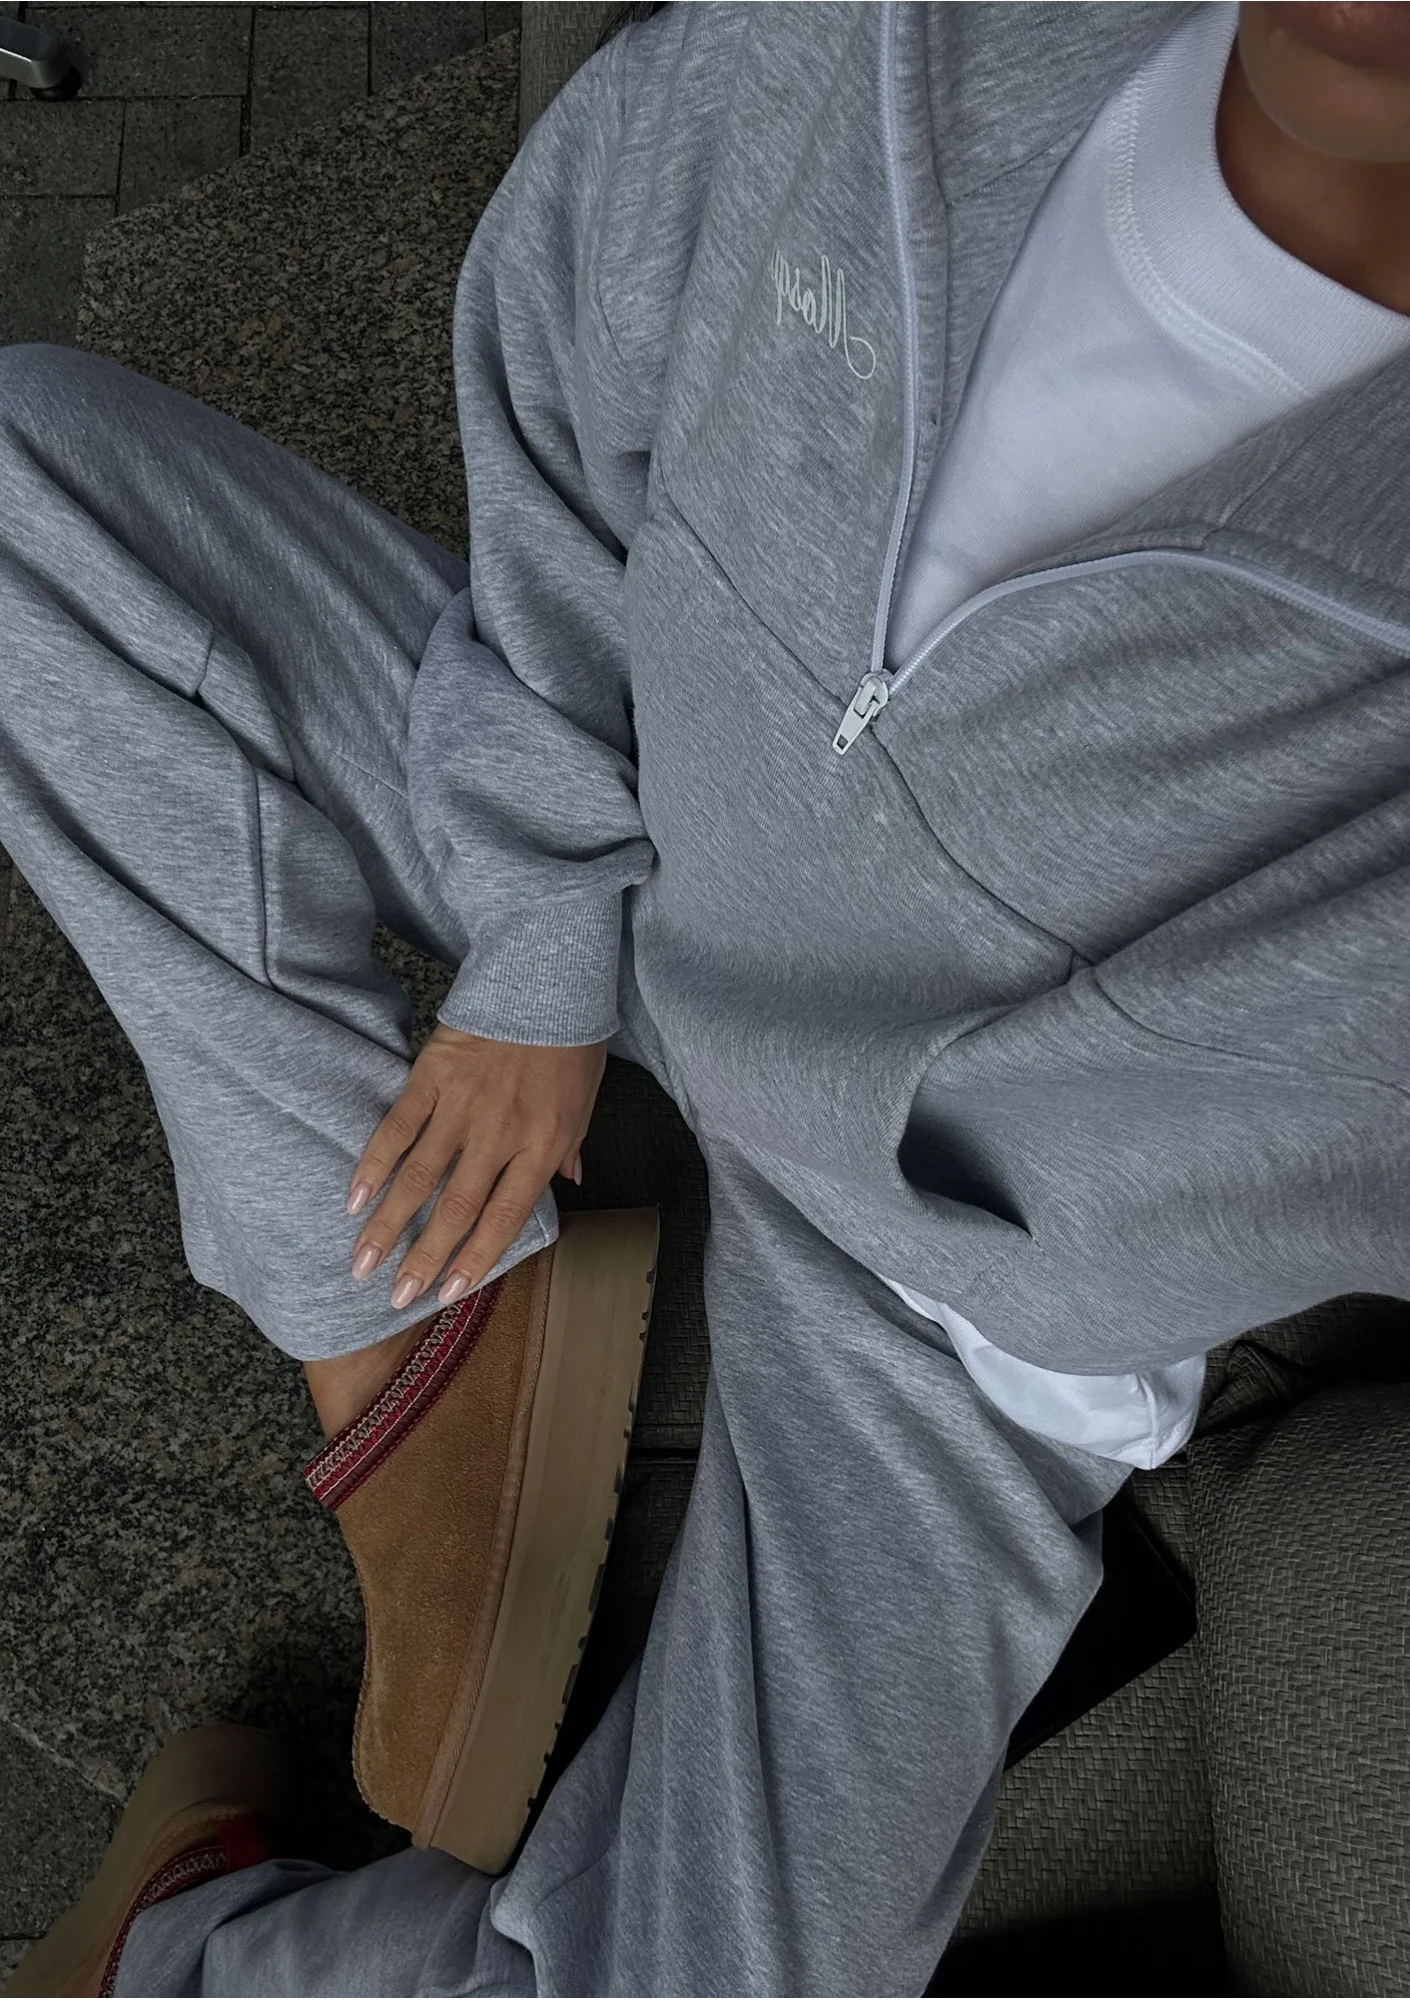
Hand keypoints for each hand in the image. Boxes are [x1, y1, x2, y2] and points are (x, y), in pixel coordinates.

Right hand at [346, 1023, 605, 1310]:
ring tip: (362, 1264)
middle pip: (456, 1209)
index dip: (474, 1259)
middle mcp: (500, 1135)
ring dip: (388, 1225)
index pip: (505, 1218)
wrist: (545, 978)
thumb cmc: (570, 1041)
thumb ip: (571, 1147)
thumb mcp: (585, 1100)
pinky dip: (374, 1165)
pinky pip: (398, 1129)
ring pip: (420, 1178)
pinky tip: (353, 1199)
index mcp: (542, 1146)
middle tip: (394, 1298)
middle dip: (423, 1258)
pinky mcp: (432, 1077)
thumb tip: (571, 1182)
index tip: (446, 1293)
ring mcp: (462, 1107)